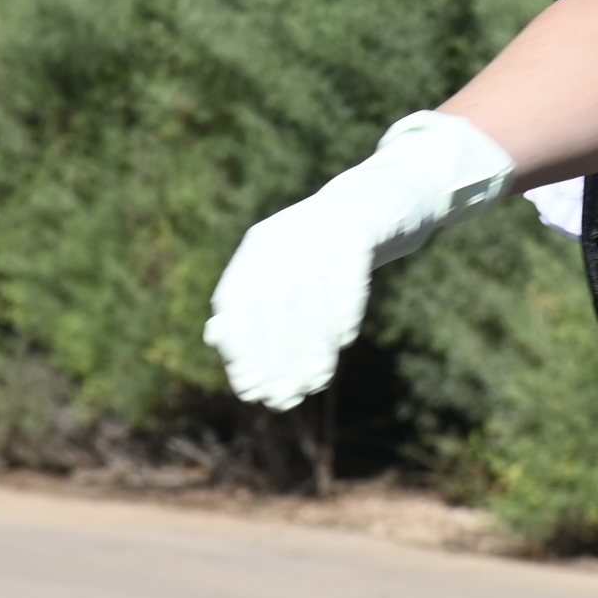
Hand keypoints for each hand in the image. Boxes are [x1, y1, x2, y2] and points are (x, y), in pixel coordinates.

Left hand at [206, 190, 381, 409]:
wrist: (383, 200)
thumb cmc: (332, 251)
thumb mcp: (289, 270)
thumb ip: (253, 302)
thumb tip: (215, 338)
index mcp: (258, 246)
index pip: (237, 300)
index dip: (240, 347)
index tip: (250, 392)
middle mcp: (282, 231)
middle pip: (270, 299)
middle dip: (275, 354)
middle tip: (285, 397)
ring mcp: (320, 222)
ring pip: (308, 290)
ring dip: (311, 342)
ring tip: (315, 381)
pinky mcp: (359, 221)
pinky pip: (349, 269)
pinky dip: (343, 308)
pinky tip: (344, 341)